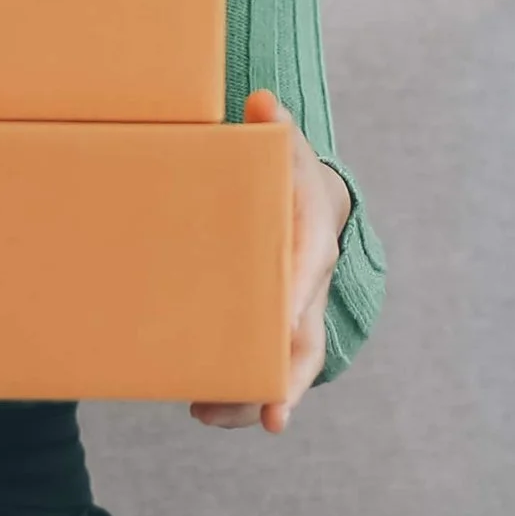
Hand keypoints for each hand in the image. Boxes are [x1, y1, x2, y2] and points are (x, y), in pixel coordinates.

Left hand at [191, 93, 352, 435]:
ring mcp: (295, 314)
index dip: (297, 294)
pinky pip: (265, 368)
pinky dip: (238, 394)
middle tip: (273, 414)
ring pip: (286, 366)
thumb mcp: (285, 146)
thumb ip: (274, 126)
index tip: (283, 320)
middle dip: (291, 378)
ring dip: (253, 397)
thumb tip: (262, 100)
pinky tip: (202, 408)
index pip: (309, 265)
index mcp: (312, 237)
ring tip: (207, 414)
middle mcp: (309, 285)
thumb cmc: (288, 174)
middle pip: (307, 338)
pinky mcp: (275, 330)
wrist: (309, 201)